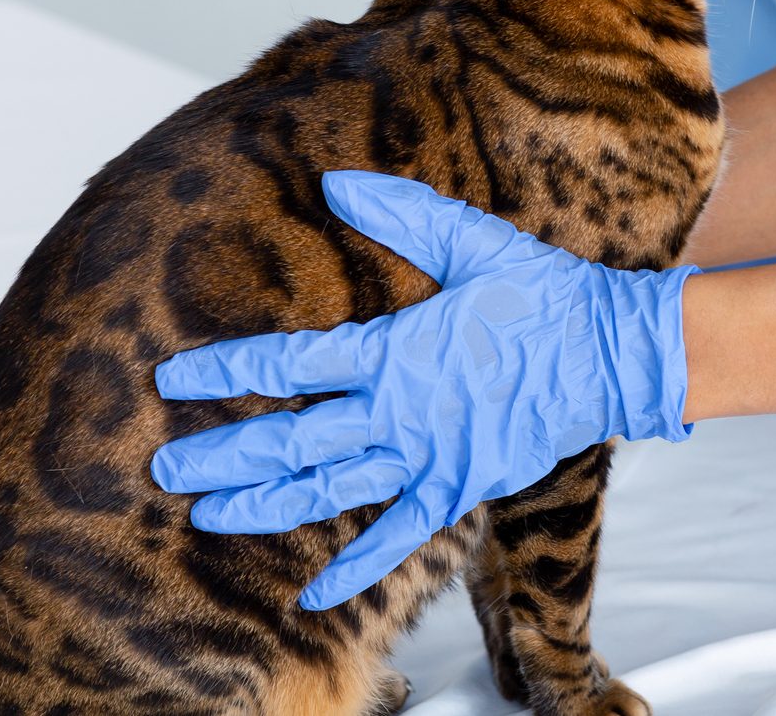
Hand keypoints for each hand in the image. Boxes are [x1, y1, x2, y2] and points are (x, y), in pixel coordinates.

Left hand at [149, 170, 696, 609]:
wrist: (611, 353)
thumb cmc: (543, 294)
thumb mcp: (472, 241)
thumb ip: (401, 214)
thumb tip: (336, 180)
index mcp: (393, 351)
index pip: (290, 364)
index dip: (228, 370)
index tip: (174, 377)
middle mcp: (398, 411)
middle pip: (291, 441)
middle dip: (223, 455)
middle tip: (163, 466)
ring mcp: (426, 457)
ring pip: (328, 491)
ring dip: (265, 506)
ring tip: (206, 517)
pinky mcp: (458, 488)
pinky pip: (396, 538)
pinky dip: (354, 569)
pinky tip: (310, 595)